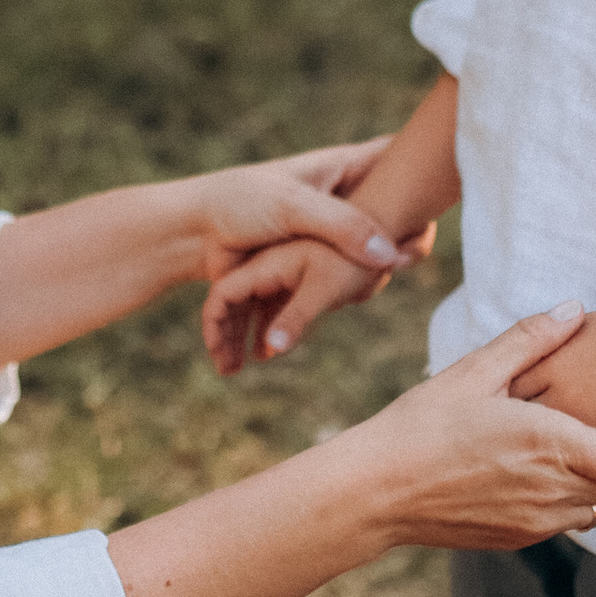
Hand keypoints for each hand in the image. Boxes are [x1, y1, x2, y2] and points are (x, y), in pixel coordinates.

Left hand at [182, 144, 411, 285]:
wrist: (193, 233)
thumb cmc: (239, 203)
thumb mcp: (293, 206)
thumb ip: (340, 225)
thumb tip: (389, 253)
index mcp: (340, 168)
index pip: (393, 156)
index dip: (422, 166)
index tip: (446, 183)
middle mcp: (341, 197)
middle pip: (392, 207)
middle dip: (409, 229)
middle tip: (424, 245)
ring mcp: (329, 230)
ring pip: (372, 246)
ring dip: (386, 262)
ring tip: (400, 271)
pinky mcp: (314, 259)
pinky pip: (347, 273)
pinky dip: (356, 287)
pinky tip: (362, 297)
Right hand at [202, 232, 386, 376]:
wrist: (381, 226)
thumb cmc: (353, 258)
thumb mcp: (325, 287)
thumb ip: (298, 315)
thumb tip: (273, 349)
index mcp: (266, 264)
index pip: (224, 293)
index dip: (214, 324)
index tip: (217, 352)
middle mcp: (268, 265)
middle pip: (234, 302)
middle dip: (225, 336)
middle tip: (228, 371)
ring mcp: (284, 270)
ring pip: (254, 306)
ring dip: (245, 336)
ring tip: (241, 367)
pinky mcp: (301, 276)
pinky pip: (274, 305)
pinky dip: (268, 328)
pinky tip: (273, 351)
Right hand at [358, 306, 595, 549]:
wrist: (375, 492)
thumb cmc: (421, 426)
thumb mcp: (475, 371)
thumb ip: (531, 339)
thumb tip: (573, 308)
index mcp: (550, 446)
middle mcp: (552, 492)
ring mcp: (535, 523)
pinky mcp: (516, 538)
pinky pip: (568, 522)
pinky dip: (579, 498)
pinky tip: (555, 470)